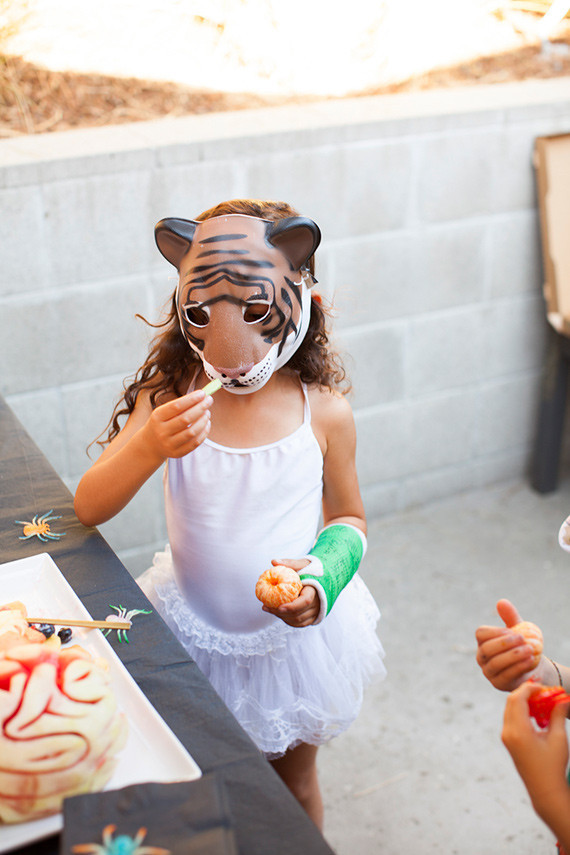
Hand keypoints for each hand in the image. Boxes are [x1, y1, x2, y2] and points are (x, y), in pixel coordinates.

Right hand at [141, 390, 212, 459]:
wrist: (150, 444)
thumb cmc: (161, 423)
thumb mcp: (163, 412)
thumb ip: (180, 405)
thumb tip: (201, 396)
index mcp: (157, 417)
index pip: (176, 406)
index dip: (191, 399)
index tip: (202, 393)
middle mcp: (162, 431)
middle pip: (186, 419)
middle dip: (200, 408)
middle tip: (209, 400)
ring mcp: (169, 444)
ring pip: (192, 432)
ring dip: (203, 420)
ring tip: (207, 413)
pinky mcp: (177, 453)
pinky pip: (195, 443)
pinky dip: (204, 432)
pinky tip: (206, 424)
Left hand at [261, 559, 320, 626]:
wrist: (324, 576)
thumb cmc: (311, 569)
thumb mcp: (302, 564)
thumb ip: (289, 563)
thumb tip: (274, 562)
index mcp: (315, 590)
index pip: (305, 601)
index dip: (291, 607)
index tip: (278, 607)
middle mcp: (318, 603)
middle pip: (299, 613)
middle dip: (281, 613)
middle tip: (266, 607)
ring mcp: (316, 611)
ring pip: (298, 620)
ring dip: (282, 617)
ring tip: (269, 609)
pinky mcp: (313, 616)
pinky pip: (300, 623)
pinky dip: (288, 620)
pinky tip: (278, 614)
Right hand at [475, 599, 545, 690]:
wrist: (532, 666)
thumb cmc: (521, 645)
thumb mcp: (518, 629)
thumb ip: (510, 616)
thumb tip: (501, 602)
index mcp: (483, 641)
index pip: (481, 634)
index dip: (495, 632)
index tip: (511, 630)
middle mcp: (482, 657)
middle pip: (487, 649)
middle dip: (505, 643)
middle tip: (522, 638)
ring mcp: (489, 671)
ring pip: (496, 663)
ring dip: (513, 656)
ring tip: (529, 649)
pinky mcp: (498, 683)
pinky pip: (506, 675)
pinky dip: (518, 667)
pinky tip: (530, 660)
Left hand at [502, 681, 569, 812]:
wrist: (544, 789)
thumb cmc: (554, 765)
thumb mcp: (558, 738)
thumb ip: (557, 715)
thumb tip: (562, 698)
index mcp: (519, 731)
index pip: (518, 699)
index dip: (529, 688)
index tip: (543, 687)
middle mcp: (508, 732)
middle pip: (511, 701)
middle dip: (525, 692)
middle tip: (542, 691)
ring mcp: (506, 736)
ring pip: (509, 708)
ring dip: (522, 700)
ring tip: (540, 700)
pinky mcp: (508, 740)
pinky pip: (510, 717)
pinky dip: (520, 710)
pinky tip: (535, 711)